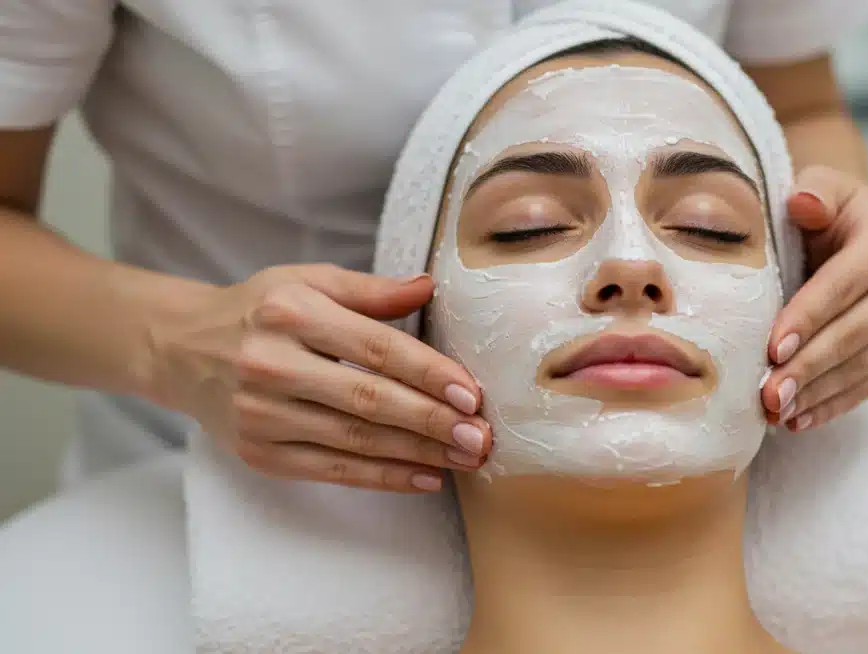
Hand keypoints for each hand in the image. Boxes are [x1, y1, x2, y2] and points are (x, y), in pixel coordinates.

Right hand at [151, 264, 490, 492]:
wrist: (181, 350)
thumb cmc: (258, 311)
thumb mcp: (307, 281)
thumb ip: (370, 289)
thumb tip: (429, 286)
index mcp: (292, 314)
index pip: (377, 348)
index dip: (430, 373)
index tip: (473, 394)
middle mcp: (273, 365)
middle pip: (370, 399)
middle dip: (433, 422)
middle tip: (480, 436)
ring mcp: (263, 415)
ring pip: (356, 440)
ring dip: (419, 454)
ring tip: (465, 459)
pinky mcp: (259, 454)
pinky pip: (333, 471)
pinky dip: (384, 477)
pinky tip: (425, 478)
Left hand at [762, 166, 867, 430]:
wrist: (848, 232)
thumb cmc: (821, 211)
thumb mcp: (818, 187)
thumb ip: (812, 191)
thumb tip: (803, 202)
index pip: (843, 285)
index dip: (808, 318)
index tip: (772, 349)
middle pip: (854, 333)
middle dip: (809, 367)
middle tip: (769, 394)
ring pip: (861, 365)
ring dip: (817, 392)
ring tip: (777, 412)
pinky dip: (833, 405)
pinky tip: (800, 421)